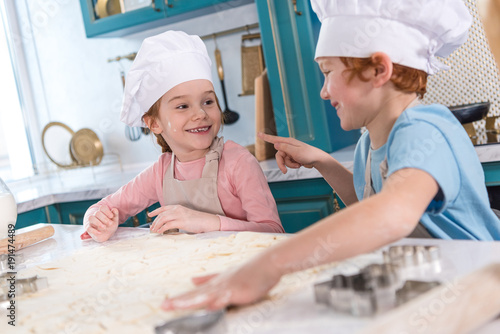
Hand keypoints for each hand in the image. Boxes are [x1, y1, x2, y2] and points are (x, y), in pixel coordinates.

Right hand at [83, 205, 118, 241]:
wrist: (107, 234)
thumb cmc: (110, 224)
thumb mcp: (114, 220)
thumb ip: (115, 214)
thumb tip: (114, 209)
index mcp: (102, 212)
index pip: (102, 207)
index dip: (107, 211)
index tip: (111, 216)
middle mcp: (96, 216)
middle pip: (97, 213)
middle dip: (104, 218)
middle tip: (110, 223)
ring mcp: (91, 222)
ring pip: (91, 218)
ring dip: (98, 222)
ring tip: (104, 227)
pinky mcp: (89, 229)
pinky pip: (88, 228)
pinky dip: (94, 231)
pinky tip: (100, 232)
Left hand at [148, 205, 220, 233]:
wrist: (207, 221)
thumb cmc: (198, 220)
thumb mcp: (186, 216)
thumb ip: (177, 217)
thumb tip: (168, 223)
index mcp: (178, 207)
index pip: (163, 208)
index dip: (155, 211)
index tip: (150, 214)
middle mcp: (178, 209)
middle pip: (161, 214)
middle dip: (155, 221)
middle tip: (151, 228)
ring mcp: (179, 215)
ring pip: (163, 218)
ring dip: (157, 225)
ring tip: (154, 231)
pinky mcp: (182, 222)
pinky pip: (168, 225)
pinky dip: (162, 229)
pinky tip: (160, 232)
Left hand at [161, 254, 281, 310]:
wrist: (267, 263)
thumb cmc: (249, 271)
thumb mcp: (226, 275)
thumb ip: (209, 278)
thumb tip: (192, 280)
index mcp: (215, 283)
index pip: (194, 293)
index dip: (180, 298)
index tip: (165, 304)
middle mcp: (219, 285)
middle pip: (196, 295)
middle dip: (180, 301)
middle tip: (164, 305)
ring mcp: (228, 287)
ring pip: (206, 296)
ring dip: (192, 300)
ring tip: (177, 305)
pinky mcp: (240, 291)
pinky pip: (226, 297)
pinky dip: (217, 302)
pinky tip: (209, 307)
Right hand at [258, 133, 328, 173]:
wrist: (317, 160)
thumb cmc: (308, 154)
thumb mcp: (296, 152)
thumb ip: (285, 148)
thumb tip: (275, 144)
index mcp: (288, 142)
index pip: (274, 139)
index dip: (265, 137)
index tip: (258, 134)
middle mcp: (288, 146)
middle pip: (278, 155)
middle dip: (281, 164)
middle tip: (285, 171)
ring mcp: (290, 152)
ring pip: (283, 160)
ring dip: (289, 165)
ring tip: (298, 165)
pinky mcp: (293, 157)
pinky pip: (288, 163)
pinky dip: (292, 165)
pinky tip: (299, 164)